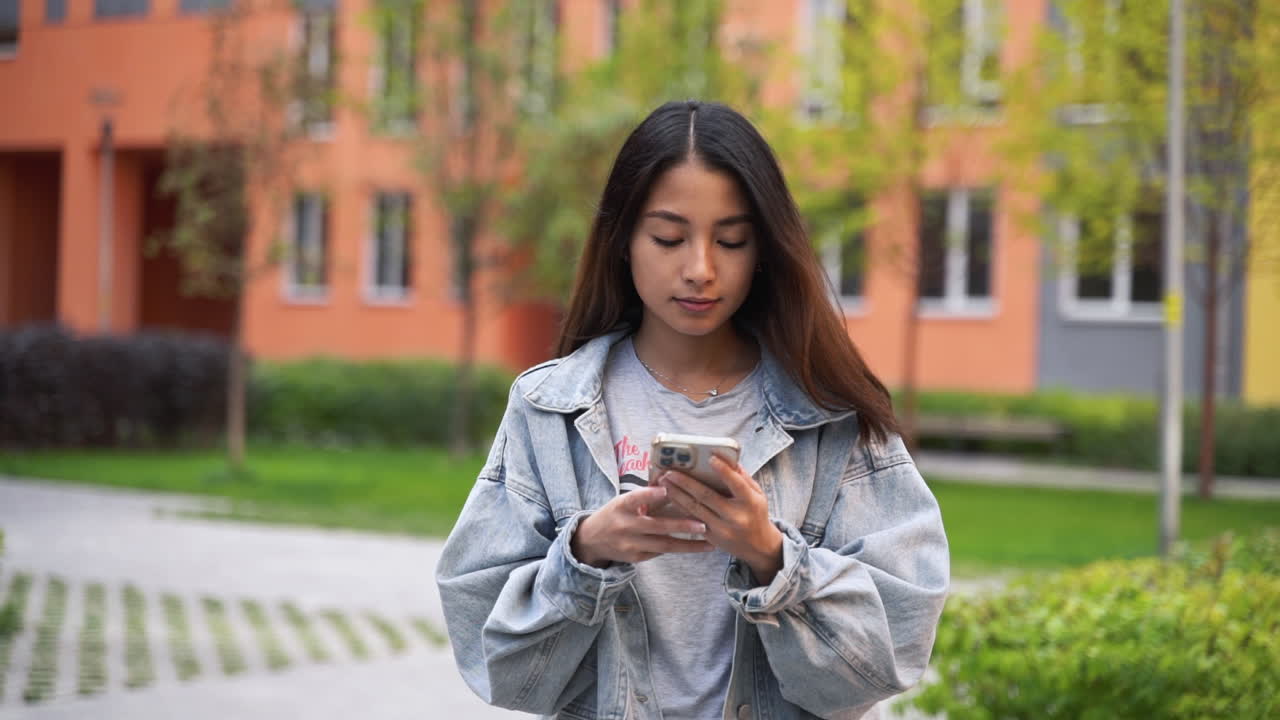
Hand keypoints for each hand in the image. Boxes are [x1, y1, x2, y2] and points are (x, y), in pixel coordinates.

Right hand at [571, 485, 715, 567]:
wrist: (592, 539)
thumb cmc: (615, 513)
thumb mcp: (625, 501)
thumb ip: (647, 495)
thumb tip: (673, 482)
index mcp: (622, 506)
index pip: (635, 498)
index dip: (650, 494)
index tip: (666, 489)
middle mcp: (625, 525)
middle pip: (656, 526)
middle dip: (681, 526)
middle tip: (703, 524)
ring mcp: (630, 544)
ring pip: (663, 545)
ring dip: (688, 544)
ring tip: (709, 542)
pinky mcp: (635, 558)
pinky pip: (660, 552)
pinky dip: (678, 548)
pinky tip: (696, 547)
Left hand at [656, 455, 783, 584]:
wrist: (758, 546)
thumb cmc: (756, 513)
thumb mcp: (757, 494)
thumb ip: (742, 477)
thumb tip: (727, 458)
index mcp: (749, 502)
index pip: (736, 483)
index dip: (724, 471)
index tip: (710, 458)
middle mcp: (735, 516)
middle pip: (707, 496)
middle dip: (686, 482)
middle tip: (670, 470)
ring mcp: (722, 528)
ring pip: (694, 508)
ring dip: (676, 494)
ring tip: (663, 481)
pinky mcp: (711, 537)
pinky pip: (692, 520)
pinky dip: (680, 507)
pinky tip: (670, 496)